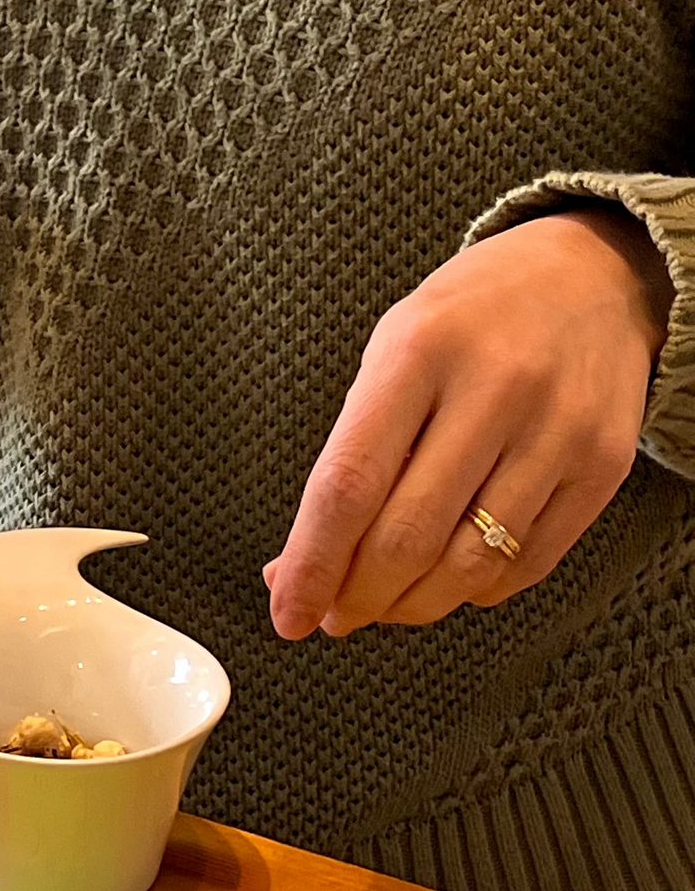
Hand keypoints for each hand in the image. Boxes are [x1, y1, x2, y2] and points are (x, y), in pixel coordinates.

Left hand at [265, 208, 672, 638]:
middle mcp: (495, 388)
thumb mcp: (389, 357)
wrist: (591, 275)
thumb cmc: (467, 322)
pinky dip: (474, 591)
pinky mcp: (603, 465)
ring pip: (469, 565)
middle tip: (335, 614)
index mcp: (419, 352)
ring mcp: (557, 430)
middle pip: (407, 537)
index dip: (312, 564)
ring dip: (412, 606)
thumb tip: (294, 567)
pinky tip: (449, 581)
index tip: (288, 614)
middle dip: (358, 597)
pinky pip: (527, 563)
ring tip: (384, 605)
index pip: (349, 485)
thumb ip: (345, 459)